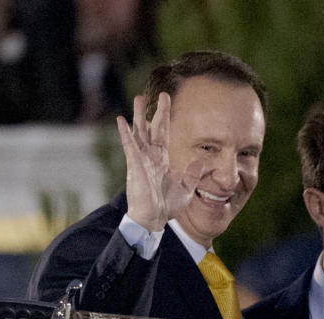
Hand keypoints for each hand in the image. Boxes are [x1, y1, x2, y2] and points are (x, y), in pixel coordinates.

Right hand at [115, 93, 202, 231]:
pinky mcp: (135, 166)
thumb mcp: (185, 188)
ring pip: (139, 133)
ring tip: (137, 99)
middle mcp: (151, 156)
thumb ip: (193, 174)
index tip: (167, 102)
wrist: (154, 219)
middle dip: (155, 111)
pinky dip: (126, 133)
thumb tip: (202, 163)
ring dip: (138, 116)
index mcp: (162, 159)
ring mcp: (141, 160)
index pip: (164, 133)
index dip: (165, 118)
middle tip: (160, 94)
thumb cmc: (166, 206)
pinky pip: (130, 146)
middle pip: (152, 128)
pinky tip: (121, 120)